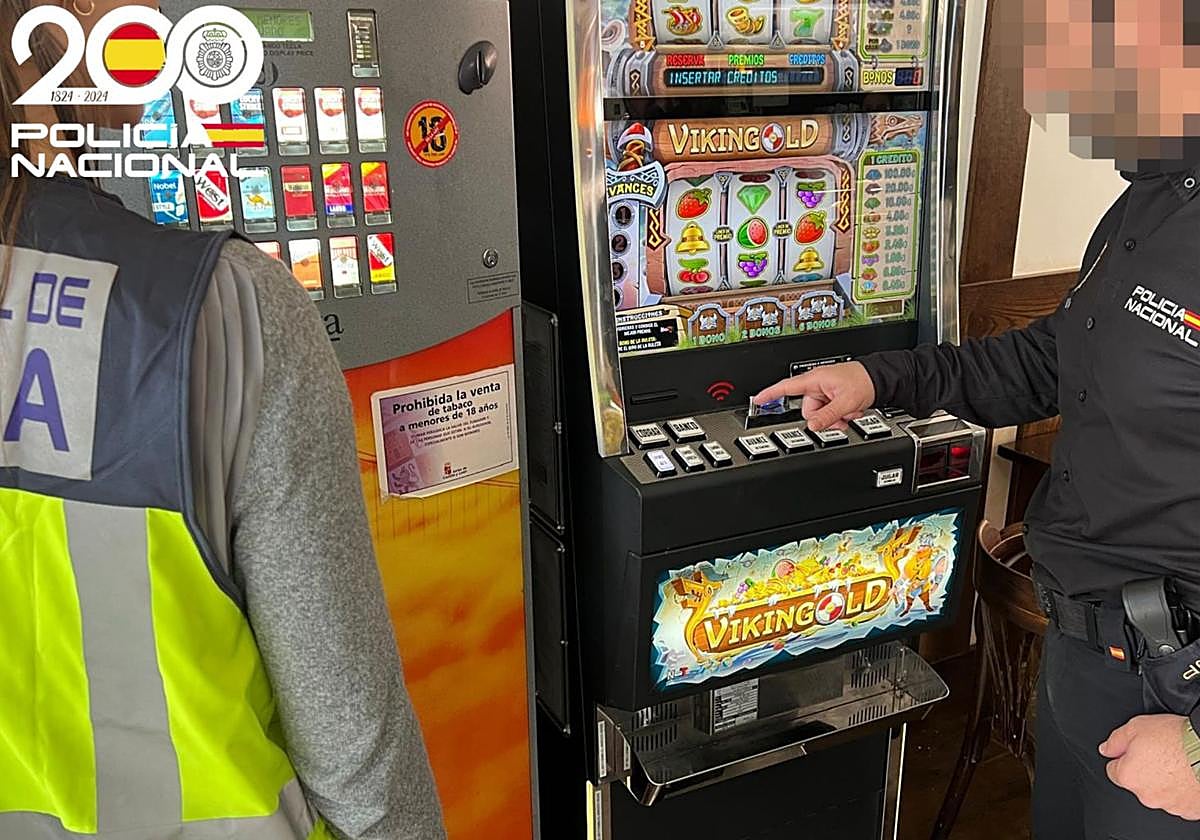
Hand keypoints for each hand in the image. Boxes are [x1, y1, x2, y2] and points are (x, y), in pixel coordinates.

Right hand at [752, 362, 875, 431]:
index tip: (757, 400)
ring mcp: (824, 391)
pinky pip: (828, 412)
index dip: (769, 394)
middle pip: (807, 411)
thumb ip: (827, 416)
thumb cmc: (864, 381)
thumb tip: (811, 426)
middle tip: (839, 417)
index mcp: (815, 380)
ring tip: (848, 412)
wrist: (880, 378)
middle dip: (823, 418)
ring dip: (834, 418)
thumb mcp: (845, 402)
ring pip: (819, 414)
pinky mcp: (832, 396)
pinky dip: (838, 415)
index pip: (786, 387)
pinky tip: (849, 410)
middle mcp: (817, 385)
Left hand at [1100, 714, 1199, 819]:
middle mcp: (1147, 795)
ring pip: (1160, 792)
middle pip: (1138, 783)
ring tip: (1176, 763)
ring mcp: (1170, 805)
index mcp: (1128, 776)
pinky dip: (1182, 790)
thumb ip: (1116, 740)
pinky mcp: (1190, 810)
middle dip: (1144, 770)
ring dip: (1164, 781)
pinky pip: (1180, 800)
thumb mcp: (1136, 727)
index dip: (1123, 758)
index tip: (1134, 752)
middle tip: (1158, 754)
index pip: (1114, 771)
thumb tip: (1106, 749)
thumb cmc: (1177, 739)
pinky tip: (1187, 775)